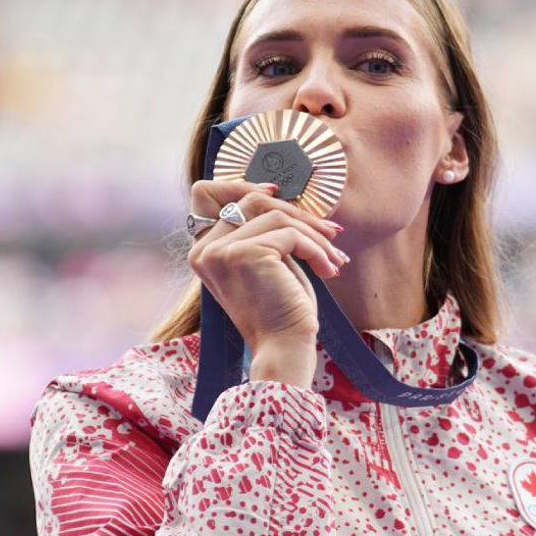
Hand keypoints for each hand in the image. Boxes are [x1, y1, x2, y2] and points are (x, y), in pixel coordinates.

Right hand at [187, 180, 348, 354]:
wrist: (283, 347)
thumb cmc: (281, 311)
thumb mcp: (267, 263)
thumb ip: (261, 230)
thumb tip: (276, 191)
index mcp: (203, 252)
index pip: (214, 196)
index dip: (246, 187)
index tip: (279, 192)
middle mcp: (204, 250)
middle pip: (250, 199)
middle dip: (296, 212)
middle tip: (330, 233)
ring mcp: (220, 251)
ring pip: (275, 214)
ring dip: (312, 234)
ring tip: (333, 258)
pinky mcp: (243, 253)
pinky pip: (289, 233)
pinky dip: (315, 249)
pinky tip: (328, 269)